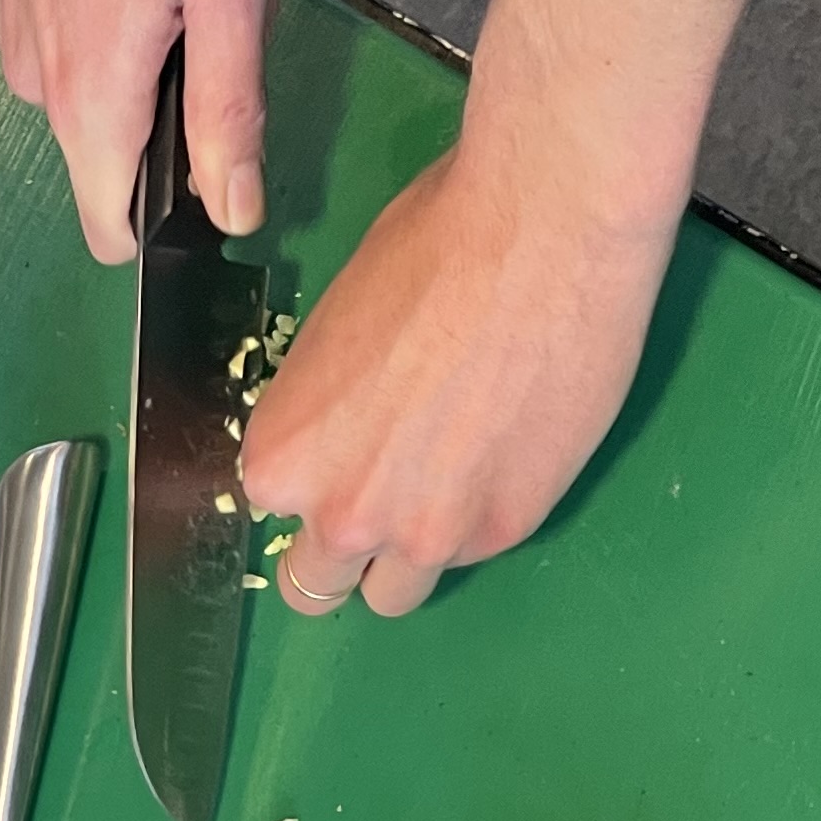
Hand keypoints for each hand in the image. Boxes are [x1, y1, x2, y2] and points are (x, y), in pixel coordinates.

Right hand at [0, 0, 267, 262]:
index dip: (162, 223)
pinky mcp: (8, 0)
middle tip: (203, 26)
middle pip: (111, 156)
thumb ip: (229, 109)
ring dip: (131, 58)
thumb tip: (235, 209)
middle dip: (164, 115)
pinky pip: (59, 44)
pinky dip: (96, 17)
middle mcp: (41, 84)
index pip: (111, 231)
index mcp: (94, 102)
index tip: (202, 177)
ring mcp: (17, 39)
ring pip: (86, 95)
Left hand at [240, 146, 671, 617]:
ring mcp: (428, 534)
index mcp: (283, 460)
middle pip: (320, 585)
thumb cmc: (434, 244)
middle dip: (343, 548)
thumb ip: (323, 415)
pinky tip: (503, 447)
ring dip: (407, 552)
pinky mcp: (507, 529)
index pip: (274, 514)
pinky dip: (480, 518)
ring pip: (397, 593)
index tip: (340, 463)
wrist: (545, 228)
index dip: (310, 488)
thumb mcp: (334, 332)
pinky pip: (473, 554)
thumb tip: (339, 437)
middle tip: (383, 493)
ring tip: (445, 478)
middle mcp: (343, 515)